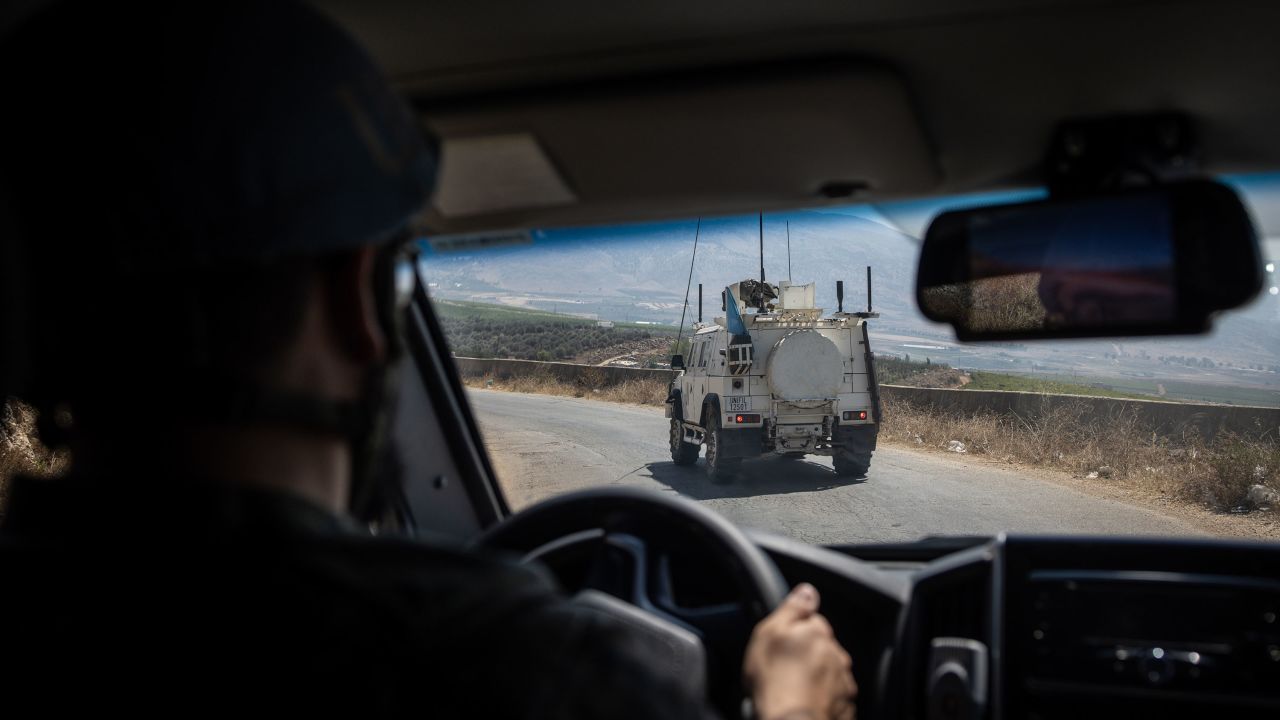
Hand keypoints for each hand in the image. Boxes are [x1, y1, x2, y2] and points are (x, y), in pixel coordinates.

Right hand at [743, 583, 856, 719]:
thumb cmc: (774, 680)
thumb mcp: (769, 633)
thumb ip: (792, 609)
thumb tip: (808, 590)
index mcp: (819, 633)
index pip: (812, 621)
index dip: (795, 631)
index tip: (782, 643)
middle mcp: (837, 656)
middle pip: (822, 648)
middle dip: (807, 655)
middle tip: (783, 669)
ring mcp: (843, 683)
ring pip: (829, 673)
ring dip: (816, 677)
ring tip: (793, 690)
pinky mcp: (845, 707)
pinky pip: (833, 697)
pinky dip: (822, 698)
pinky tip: (804, 703)